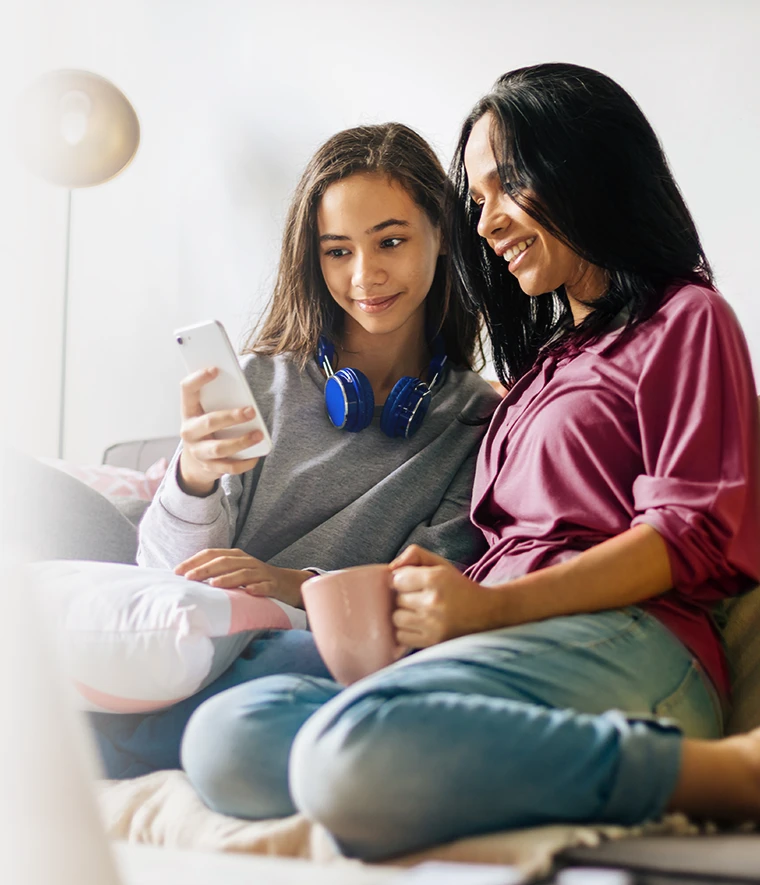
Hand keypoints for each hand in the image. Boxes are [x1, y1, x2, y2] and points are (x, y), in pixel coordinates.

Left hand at [175, 548, 307, 608]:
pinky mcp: (273, 585)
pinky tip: (248, 592)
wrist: (288, 583)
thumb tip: (187, 579)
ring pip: (243, 573)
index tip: (177, 571)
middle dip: (205, 569)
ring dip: (228, 578)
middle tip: (189, 578)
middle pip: (225, 562)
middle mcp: (247, 561)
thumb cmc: (255, 579)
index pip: (212, 554)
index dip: (195, 561)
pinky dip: (257, 588)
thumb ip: (216, 573)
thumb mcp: (235, 572)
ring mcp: (261, 573)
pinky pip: (265, 586)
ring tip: (213, 584)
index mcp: (236, 556)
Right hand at [178, 367, 263, 495]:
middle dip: (231, 417)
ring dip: (241, 441)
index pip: (187, 391)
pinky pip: (229, 467)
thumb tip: (244, 392)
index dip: (198, 379)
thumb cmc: (207, 429)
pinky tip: (256, 456)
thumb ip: (219, 401)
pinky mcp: (209, 468)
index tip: (215, 369)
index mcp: (188, 412)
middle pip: (209, 422)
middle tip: (251, 411)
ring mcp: (198, 451)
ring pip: (219, 448)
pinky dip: (245, 462)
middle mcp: (189, 432)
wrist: (194, 462)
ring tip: (258, 435)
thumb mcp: (206, 412)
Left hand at [390, 545, 501, 647]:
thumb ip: (414, 555)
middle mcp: (433, 602)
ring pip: (397, 619)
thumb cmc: (458, 587)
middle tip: (419, 598)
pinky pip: (402, 637)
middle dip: (404, 598)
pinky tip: (419, 625)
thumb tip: (391, 568)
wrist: (487, 614)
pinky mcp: (432, 642)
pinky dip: (406, 631)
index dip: (402, 580)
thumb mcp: (441, 564)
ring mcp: (432, 625)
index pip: (397, 579)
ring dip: (404, 615)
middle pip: (397, 600)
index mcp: (436, 579)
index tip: (412, 583)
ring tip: (418, 612)